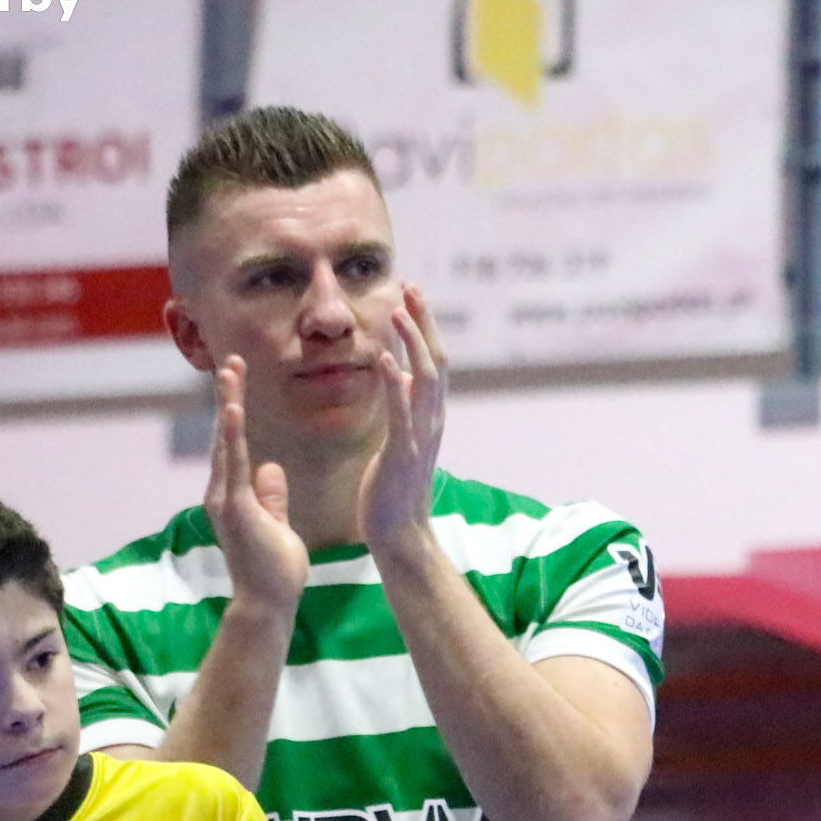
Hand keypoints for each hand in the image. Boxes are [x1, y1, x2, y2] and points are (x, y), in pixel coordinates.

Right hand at [203, 356, 306, 609]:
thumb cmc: (274, 569)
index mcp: (234, 494)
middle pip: (224, 434)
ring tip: (229, 372)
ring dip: (227, 405)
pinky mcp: (233, 508)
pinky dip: (233, 435)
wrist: (267, 604)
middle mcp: (222, 492)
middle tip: (230, 361)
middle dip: (228, 396)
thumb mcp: (276, 523)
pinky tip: (234, 409)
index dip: (235, 411)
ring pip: (225, 443)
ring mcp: (224, 499)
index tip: (239, 381)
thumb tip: (270, 469)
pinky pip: (233, 464)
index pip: (234, 443)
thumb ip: (270, 496)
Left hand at [359, 284, 448, 553]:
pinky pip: (400, 412)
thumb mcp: (400, 438)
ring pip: (424, 379)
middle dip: (424, 322)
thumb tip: (399, 375)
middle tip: (411, 287)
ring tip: (397, 312)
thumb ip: (404, 406)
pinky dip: (394, 384)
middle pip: (436, 360)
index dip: (425, 326)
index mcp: (430, 415)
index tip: (411, 295)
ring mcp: (421, 435)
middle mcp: (433, 420)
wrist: (400, 533)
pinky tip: (383, 360)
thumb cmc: (394, 489)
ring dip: (412, 343)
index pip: (433, 361)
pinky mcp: (403, 453)